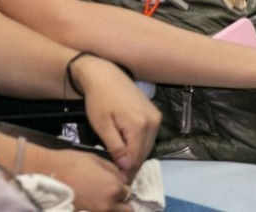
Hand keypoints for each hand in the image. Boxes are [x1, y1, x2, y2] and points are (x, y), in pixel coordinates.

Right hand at [31, 145, 130, 211]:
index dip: (121, 185)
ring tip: (100, 196)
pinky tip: (91, 200)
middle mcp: (108, 204)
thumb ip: (112, 169)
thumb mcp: (95, 158)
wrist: (47, 174)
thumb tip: (121, 177)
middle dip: (122, 201)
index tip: (114, 181)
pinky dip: (99, 208)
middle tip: (112, 192)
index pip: (127, 191)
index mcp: (113, 187)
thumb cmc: (70, 163)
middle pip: (127, 210)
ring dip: (113, 206)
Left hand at [70, 55, 160, 179]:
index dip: (126, 172)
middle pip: (144, 153)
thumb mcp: (102, 126)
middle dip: (131, 166)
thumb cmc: (99, 99)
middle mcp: (153, 122)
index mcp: (140, 126)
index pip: (136, 159)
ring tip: (121, 163)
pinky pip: (149, 136)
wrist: (104, 75)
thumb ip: (116, 147)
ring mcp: (156, 117)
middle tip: (117, 175)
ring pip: (147, 146)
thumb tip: (126, 168)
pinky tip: (127, 148)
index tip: (117, 181)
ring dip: (136, 155)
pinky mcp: (155, 113)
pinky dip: (139, 144)